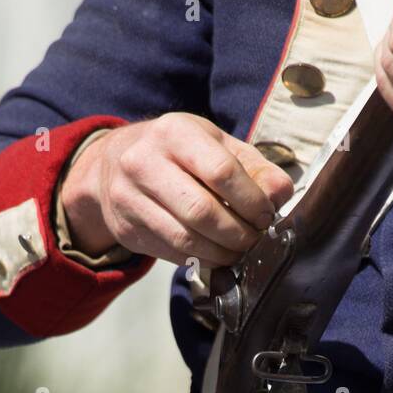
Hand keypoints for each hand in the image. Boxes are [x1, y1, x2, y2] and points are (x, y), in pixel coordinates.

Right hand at [60, 112, 294, 267]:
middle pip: (202, 211)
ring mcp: (129, 198)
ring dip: (223, 252)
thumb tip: (281, 194)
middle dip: (239, 232)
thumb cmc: (176, 154)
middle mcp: (144, 162)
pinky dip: (203, 259)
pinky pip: (173, 253)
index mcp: (173, 132)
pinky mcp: (126, 230)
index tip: (266, 214)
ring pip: (187, 239)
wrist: (111, 166)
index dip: (251, 200)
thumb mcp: (215, 145)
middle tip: (256, 238)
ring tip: (239, 249)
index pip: (221, 172)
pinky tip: (216, 254)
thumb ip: (254, 167)